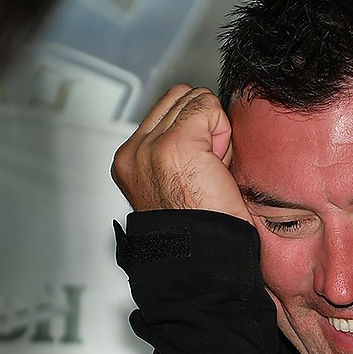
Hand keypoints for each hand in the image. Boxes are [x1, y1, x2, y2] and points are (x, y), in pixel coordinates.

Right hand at [111, 84, 250, 219]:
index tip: (198, 168)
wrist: (207, 256)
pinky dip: (222, 130)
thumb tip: (199, 121)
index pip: (166, 109)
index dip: (194, 130)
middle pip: (179, 97)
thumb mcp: (175, 181)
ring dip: (212, 129)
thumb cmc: (203, 228)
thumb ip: (174, 147)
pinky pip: (207, 105)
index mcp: (130, 160)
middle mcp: (135, 151)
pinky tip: (217, 164)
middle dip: (202, 126)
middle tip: (207, 167)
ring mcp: (151, 146)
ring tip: (210, 168)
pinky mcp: (175, 143)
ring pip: (193, 98)